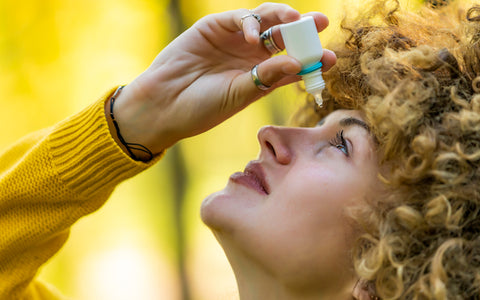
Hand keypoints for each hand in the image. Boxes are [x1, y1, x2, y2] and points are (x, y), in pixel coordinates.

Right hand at [111, 3, 336, 156]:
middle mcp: (250, 57)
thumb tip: (298, 62)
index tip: (330, 58)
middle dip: (302, 30)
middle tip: (320, 23)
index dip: (310, 58)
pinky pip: (241, 18)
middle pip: (283, 38)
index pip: (292, 63)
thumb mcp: (239, 95)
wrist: (164, 104)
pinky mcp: (215, 27)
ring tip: (294, 21)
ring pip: (266, 21)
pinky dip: (252, 23)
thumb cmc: (201, 108)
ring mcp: (234, 41)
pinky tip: (255, 38)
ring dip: (282, 18)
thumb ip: (266, 78)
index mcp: (259, 77)